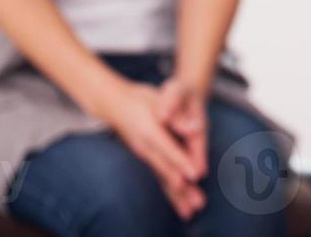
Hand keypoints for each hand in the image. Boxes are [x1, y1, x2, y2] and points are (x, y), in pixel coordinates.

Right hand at [95, 76, 204, 218]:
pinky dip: (169, 192)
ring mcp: (143, 154)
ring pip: (161, 178)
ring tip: (190, 212)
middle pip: (165, 169)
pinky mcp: (145, 158)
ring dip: (176, 196)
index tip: (194, 175)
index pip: (167, 149)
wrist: (114, 103)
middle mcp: (144, 147)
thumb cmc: (141, 98)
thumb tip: (194, 128)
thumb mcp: (158, 98)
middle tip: (196, 203)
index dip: (180, 161)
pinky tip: (181, 205)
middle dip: (181, 187)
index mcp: (148, 130)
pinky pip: (158, 178)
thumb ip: (176, 115)